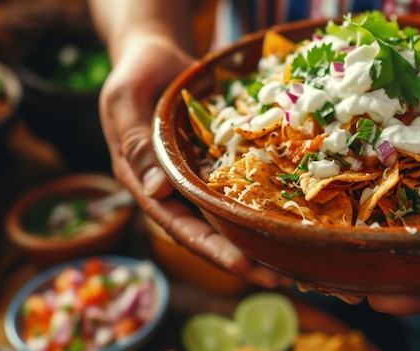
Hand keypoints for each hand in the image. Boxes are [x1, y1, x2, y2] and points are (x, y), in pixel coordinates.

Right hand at [99, 30, 289, 288]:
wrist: (155, 54)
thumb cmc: (134, 72)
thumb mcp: (125, 101)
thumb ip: (135, 144)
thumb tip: (157, 190)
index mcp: (143, 182)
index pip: (176, 224)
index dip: (209, 247)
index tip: (244, 266)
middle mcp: (171, 188)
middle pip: (205, 231)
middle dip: (241, 257)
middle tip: (281, 278)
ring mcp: (194, 178)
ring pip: (224, 216)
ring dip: (255, 239)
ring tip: (294, 262)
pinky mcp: (213, 165)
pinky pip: (237, 188)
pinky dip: (260, 206)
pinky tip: (290, 219)